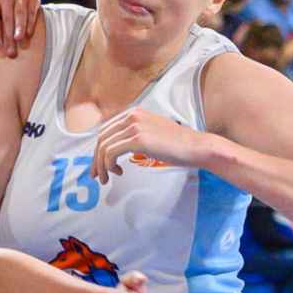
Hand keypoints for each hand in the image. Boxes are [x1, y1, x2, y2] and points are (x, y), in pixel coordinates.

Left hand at [92, 107, 206, 182]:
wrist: (196, 147)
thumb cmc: (177, 145)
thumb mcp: (151, 134)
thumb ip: (134, 136)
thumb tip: (116, 150)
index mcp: (134, 113)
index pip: (106, 131)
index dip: (98, 150)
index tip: (98, 166)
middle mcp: (132, 116)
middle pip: (101, 139)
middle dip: (96, 160)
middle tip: (97, 176)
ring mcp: (134, 126)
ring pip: (104, 147)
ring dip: (101, 166)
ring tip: (107, 179)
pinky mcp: (138, 139)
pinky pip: (111, 153)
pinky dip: (108, 165)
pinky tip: (118, 172)